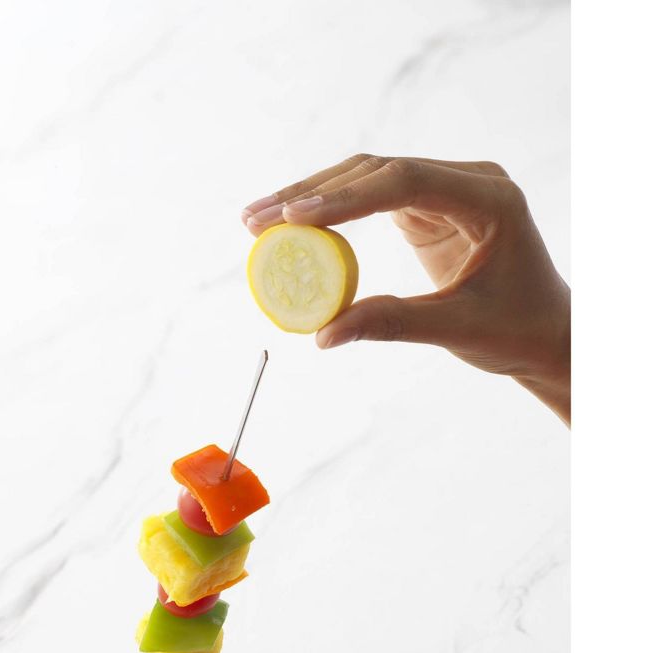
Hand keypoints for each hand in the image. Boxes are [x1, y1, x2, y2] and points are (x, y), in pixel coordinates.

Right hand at [242, 155, 570, 423]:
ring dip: (313, 196)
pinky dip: (331, 212)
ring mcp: (446, 189)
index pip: (404, 182)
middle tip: (255, 220)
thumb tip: (322, 335)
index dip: (344, 199)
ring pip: (367, 177)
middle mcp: (467, 181)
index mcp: (488, 199)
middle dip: (312, 194)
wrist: (545, 331)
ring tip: (258, 219)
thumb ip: (391, 323)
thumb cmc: (516, 330)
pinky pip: (371, 200)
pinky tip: (293, 225)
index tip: (292, 218)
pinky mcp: (430, 206)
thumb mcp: (456, 328)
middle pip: (376, 169)